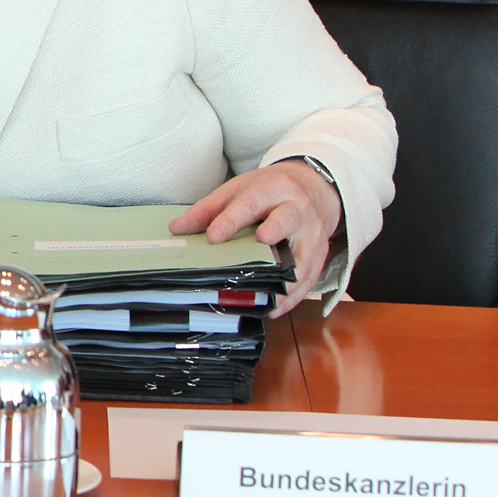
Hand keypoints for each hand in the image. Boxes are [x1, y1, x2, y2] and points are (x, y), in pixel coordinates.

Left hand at [172, 159, 342, 309]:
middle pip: (287, 220)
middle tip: (261, 242)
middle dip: (275, 230)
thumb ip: (208, 209)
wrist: (312, 188)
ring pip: (304, 256)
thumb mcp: (237, 190)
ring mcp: (313, 233)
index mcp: (274, 188)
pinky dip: (295, 295)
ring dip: (286, 278)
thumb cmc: (268, 191)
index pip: (251, 203)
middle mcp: (298, 208)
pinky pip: (311, 277)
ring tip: (264, 298)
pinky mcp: (321, 253)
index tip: (214, 236)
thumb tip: (177, 228)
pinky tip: (275, 308)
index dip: (232, 220)